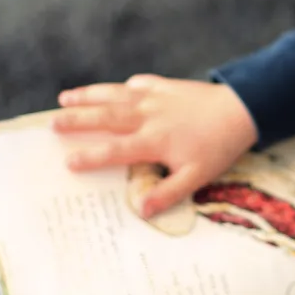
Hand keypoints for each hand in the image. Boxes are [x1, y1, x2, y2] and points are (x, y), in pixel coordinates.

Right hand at [52, 73, 258, 217]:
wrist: (241, 109)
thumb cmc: (218, 146)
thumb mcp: (197, 176)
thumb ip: (168, 192)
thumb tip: (141, 210)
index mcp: (152, 140)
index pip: (114, 150)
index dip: (90, 156)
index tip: (68, 161)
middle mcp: (147, 116)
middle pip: (105, 117)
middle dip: (77, 119)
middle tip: (52, 123)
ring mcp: (155, 97)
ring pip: (114, 95)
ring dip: (89, 95)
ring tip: (65, 96)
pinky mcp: (166, 85)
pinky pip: (140, 84)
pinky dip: (126, 86)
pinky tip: (119, 88)